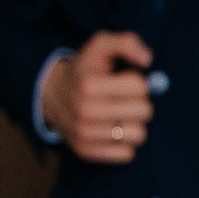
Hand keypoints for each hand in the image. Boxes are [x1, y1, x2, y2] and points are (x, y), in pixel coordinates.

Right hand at [42, 31, 153, 163]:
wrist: (51, 95)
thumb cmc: (85, 69)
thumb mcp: (100, 45)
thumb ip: (126, 42)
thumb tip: (147, 59)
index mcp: (90, 84)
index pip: (140, 86)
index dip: (138, 81)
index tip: (124, 80)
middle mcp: (85, 111)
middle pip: (145, 112)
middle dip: (139, 103)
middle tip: (124, 99)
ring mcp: (84, 134)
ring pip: (139, 135)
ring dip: (134, 124)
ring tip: (120, 115)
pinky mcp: (86, 151)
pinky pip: (127, 154)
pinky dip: (124, 143)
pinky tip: (113, 131)